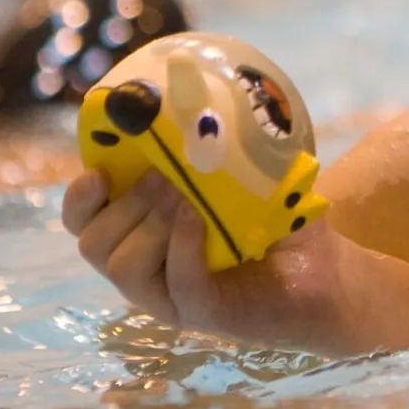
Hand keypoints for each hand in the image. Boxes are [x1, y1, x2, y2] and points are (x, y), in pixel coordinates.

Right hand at [62, 169, 363, 354]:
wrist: (329, 271)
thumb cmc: (281, 221)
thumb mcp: (248, 176)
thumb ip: (222, 145)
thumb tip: (205, 95)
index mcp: (144, 235)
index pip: (85, 222)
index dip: (80, 198)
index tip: (99, 172)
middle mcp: (148, 269)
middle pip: (94, 243)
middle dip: (124, 204)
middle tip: (164, 178)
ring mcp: (172, 296)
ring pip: (123, 267)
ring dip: (150, 225)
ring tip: (185, 199)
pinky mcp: (204, 313)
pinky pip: (177, 282)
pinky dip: (183, 246)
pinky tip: (199, 220)